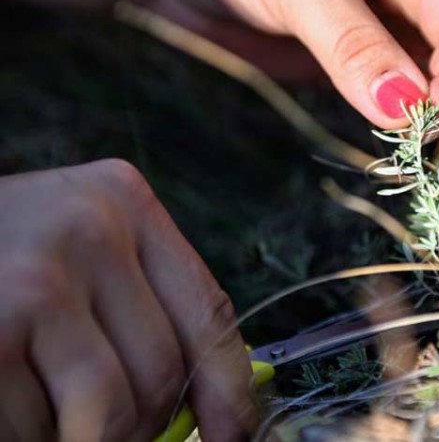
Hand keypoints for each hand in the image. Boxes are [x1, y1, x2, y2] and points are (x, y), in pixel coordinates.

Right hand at [0, 160, 253, 440]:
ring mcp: (33, 280)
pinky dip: (29, 432)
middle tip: (112, 424)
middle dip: (141, 422)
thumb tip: (208, 410)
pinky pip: (37, 426)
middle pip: (161, 371)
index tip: (234, 435)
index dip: (228, 388)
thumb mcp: (82, 252)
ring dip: (83, 434)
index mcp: (126, 203)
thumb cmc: (2, 256)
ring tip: (50, 405)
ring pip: (104, 410)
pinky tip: (8, 392)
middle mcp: (87, 229)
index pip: (208, 310)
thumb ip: (140, 308)